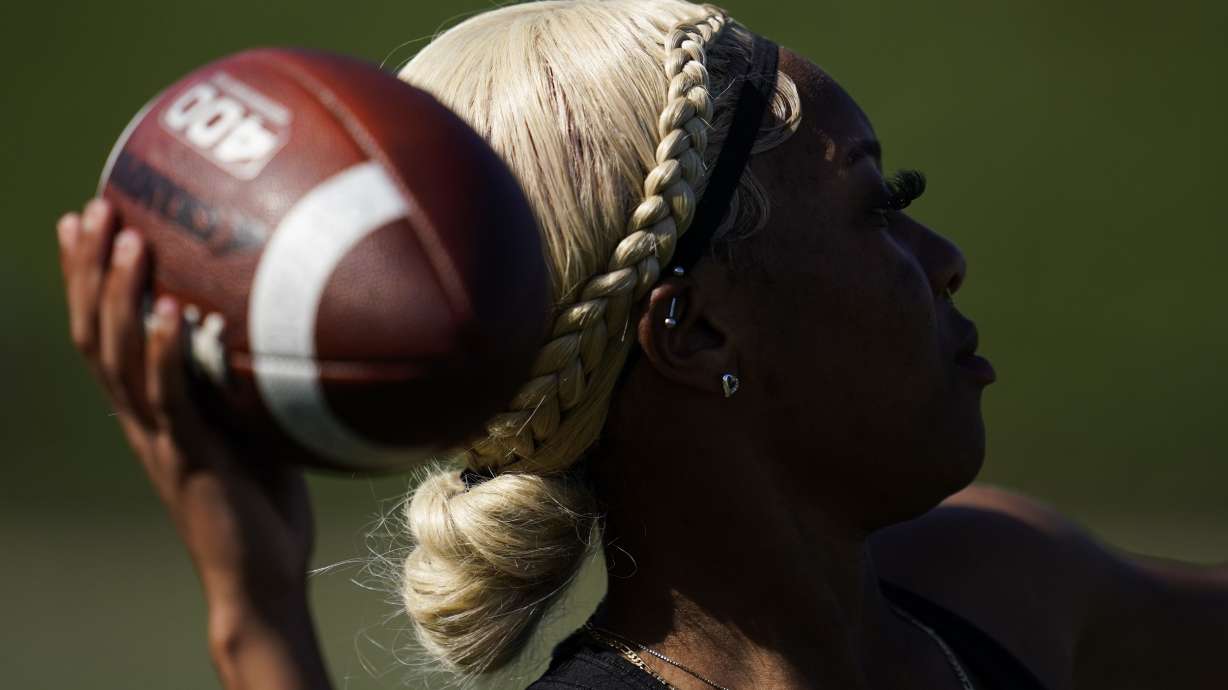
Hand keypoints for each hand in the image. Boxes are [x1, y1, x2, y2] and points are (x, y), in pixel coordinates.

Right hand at [57, 199, 329, 688]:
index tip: (87, 215)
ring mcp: (159, 438)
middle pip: (94, 331)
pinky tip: (170, 311)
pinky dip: (165, 354)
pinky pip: (168, 400)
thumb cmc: (265, 500)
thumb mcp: (254, 422)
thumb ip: (247, 376)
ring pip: (120, 357)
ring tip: (130, 238)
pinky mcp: (188, 460)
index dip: (87, 276)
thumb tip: (287, 315)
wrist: (261, 575)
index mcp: (149, 408)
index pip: (102, 330)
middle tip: (94, 208)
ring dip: (122, 295)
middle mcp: (141, 418)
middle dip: (89, 269)